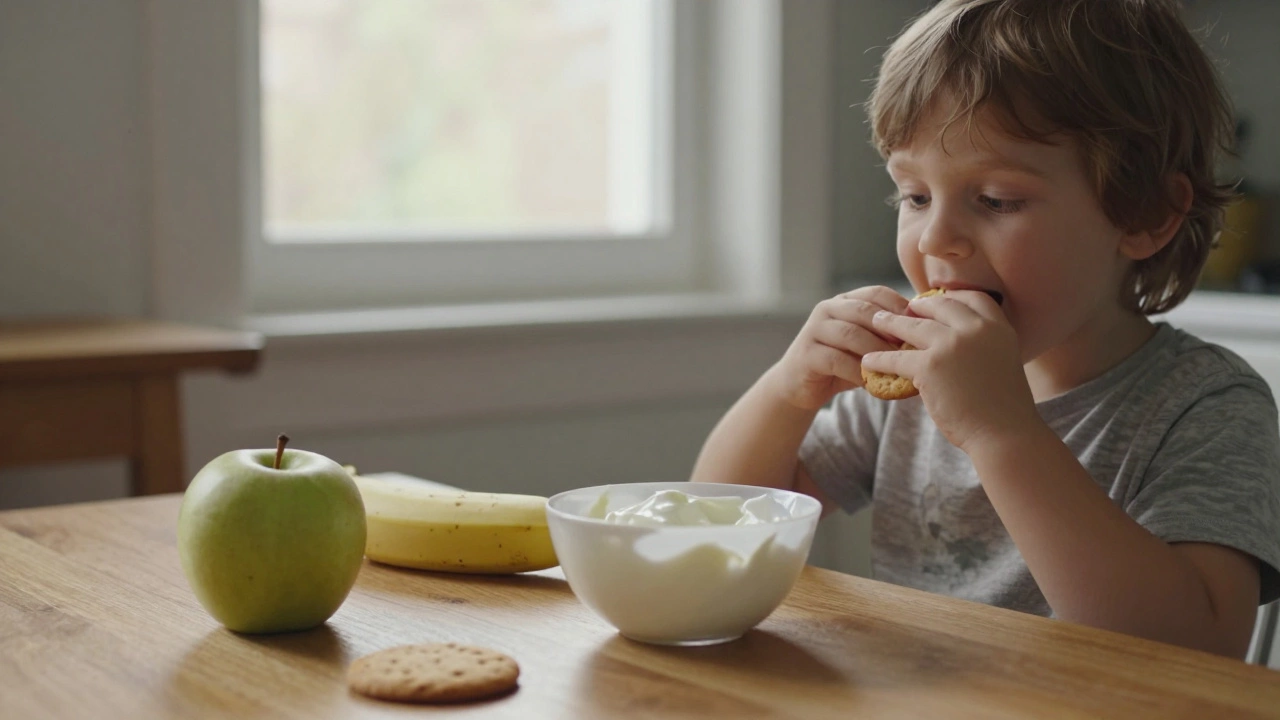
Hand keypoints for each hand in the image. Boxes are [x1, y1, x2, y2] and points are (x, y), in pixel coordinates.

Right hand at [766, 286, 908, 410]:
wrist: (799, 384)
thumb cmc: (840, 363)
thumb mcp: (864, 344)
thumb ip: (884, 335)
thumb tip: (927, 333)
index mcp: (845, 301)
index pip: (876, 292)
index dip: (900, 305)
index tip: (921, 325)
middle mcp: (827, 309)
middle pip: (864, 310)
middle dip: (890, 328)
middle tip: (911, 346)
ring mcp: (814, 330)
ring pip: (850, 334)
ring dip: (876, 350)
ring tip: (896, 365)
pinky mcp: (806, 354)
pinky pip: (836, 360)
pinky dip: (858, 372)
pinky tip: (872, 383)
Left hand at [862, 290, 1039, 452]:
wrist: (1005, 433)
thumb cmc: (1004, 408)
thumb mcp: (1005, 361)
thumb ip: (984, 346)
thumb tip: (958, 342)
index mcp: (998, 327)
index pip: (973, 298)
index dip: (951, 297)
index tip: (937, 299)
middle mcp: (976, 329)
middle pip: (939, 306)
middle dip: (918, 305)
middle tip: (904, 308)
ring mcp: (951, 345)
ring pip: (912, 326)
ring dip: (891, 323)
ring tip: (877, 321)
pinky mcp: (929, 366)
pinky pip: (896, 357)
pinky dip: (879, 359)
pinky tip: (868, 361)